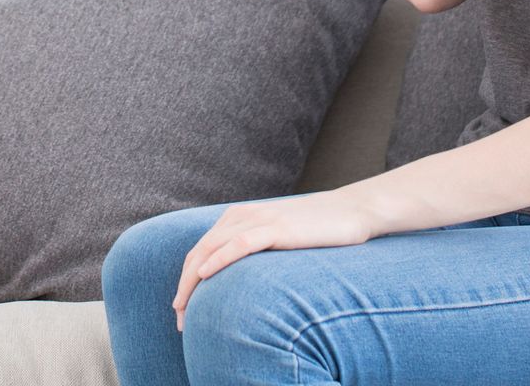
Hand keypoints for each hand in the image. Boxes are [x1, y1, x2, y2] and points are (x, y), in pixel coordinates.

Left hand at [171, 192, 378, 330]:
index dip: (186, 280)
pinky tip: (205, 275)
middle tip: (178, 317)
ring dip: (193, 280)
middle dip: (184, 286)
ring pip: (212, 248)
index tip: (182, 310)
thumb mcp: (276, 239)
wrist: (351, 212)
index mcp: (237, 218)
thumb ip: (254, 250)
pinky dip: (219, 259)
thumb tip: (237, 281)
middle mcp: (241, 216)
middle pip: (200, 252)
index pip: (200, 251)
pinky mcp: (276, 227)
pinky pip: (240, 243)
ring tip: (184, 306)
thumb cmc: (315, 231)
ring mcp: (259, 219)